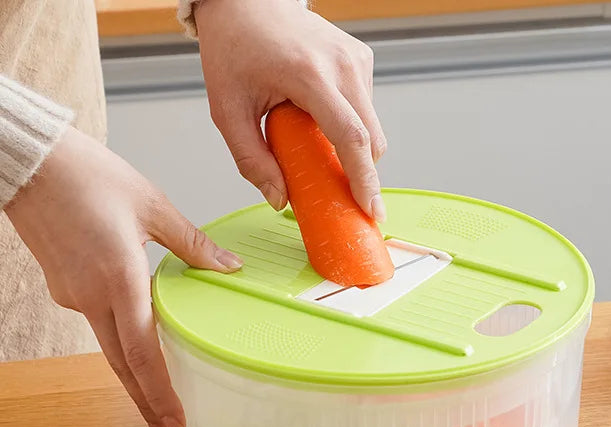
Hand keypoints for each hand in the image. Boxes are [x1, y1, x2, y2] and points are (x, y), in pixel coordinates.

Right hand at [5, 126, 242, 426]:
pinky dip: (121, 338)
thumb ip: (192, 244)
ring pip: (110, 347)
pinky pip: (98, 321)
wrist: (29, 161)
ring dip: (134, 377)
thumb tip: (229, 265)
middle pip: (123, 366)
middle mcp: (93, 298)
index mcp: (119, 280)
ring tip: (157, 401)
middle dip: (146, 403)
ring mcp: (74, 296)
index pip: (142, 354)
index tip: (176, 423)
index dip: (159, 394)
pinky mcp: (64, 288)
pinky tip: (138, 339)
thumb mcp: (152, 206)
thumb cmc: (86, 176)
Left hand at [195, 0, 386, 220]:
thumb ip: (251, 160)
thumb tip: (279, 199)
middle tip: (344, 196)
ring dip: (352, 149)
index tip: (371, 210)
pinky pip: (366, 109)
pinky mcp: (361, 58)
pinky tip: (320, 118)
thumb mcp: (227, 110)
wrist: (246, 1)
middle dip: (362, 174)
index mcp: (309, 75)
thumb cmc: (234, 48)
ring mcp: (356, 59)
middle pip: (371, 139)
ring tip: (314, 142)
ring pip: (372, 127)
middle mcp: (342, 64)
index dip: (364, 179)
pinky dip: (349, 125)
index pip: (350, 136)